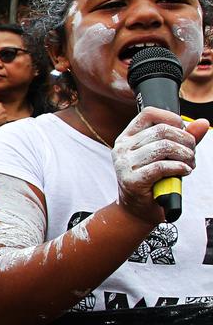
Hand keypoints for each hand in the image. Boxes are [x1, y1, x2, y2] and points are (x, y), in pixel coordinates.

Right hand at [113, 107, 207, 223]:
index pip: (149, 114)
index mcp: (127, 138)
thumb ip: (183, 138)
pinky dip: (179, 167)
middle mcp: (121, 148)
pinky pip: (162, 166)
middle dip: (186, 141)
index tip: (184, 133)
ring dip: (185, 155)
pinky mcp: (132, 180)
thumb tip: (203, 123)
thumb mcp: (166, 155)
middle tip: (192, 154)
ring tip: (189, 164)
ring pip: (163, 147)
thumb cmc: (153, 181)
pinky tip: (184, 171)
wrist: (138, 210)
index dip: (172, 119)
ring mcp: (124, 164)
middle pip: (161, 131)